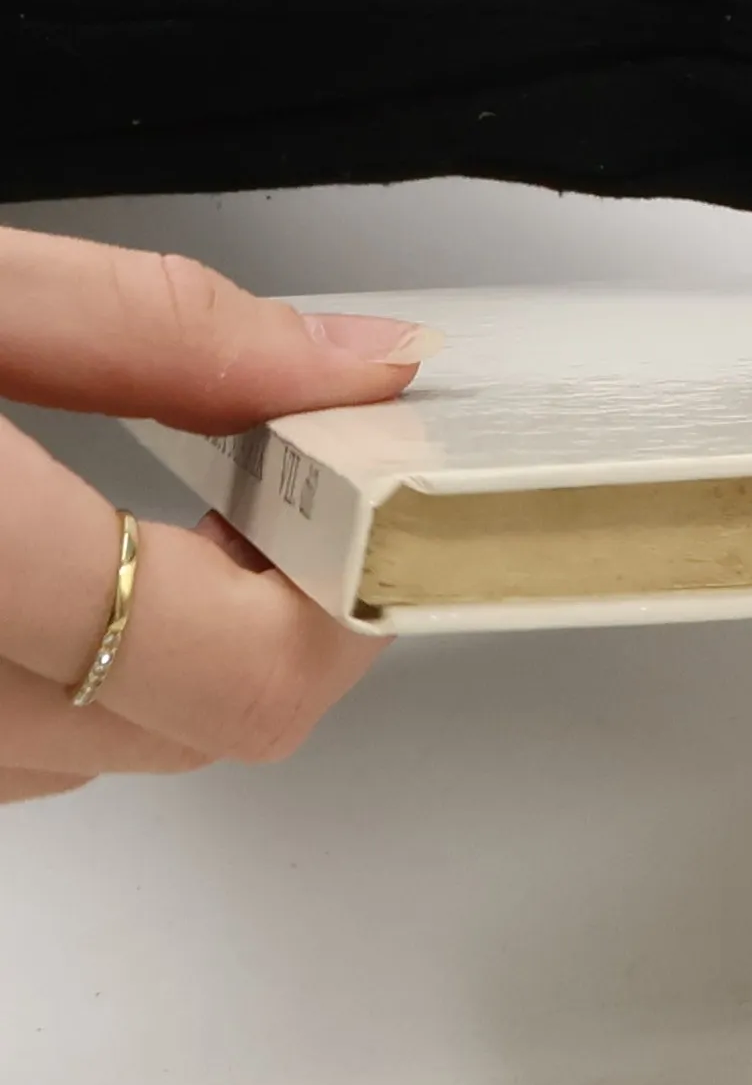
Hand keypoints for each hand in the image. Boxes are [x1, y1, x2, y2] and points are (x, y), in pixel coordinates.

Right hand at [0, 228, 439, 802]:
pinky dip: (78, 672)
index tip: (381, 498)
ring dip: (178, 653)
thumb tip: (357, 364)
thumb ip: (152, 330)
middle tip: (284, 492)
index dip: (356, 592)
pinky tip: (71, 579)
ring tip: (165, 526)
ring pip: (107, 754)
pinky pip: (21, 748)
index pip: (243, 671)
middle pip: (201, 728)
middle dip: (282, 611)